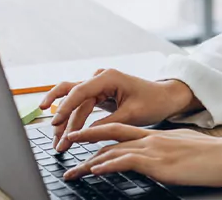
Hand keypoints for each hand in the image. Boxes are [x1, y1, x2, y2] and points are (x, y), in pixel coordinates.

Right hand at [39, 68, 198, 152]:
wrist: (166, 98)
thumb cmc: (154, 102)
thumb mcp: (132, 115)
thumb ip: (107, 124)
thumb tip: (84, 136)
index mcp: (109, 77)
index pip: (79, 91)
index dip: (65, 108)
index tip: (55, 124)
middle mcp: (100, 78)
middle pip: (72, 98)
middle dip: (63, 122)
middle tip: (58, 144)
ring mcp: (98, 85)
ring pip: (72, 103)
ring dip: (64, 123)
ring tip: (58, 144)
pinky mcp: (98, 94)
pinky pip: (80, 106)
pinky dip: (72, 120)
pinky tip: (63, 134)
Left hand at [62, 124, 221, 185]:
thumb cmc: (219, 158)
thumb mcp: (192, 150)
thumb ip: (175, 152)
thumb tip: (169, 161)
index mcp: (163, 135)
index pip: (127, 133)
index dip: (105, 135)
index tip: (90, 141)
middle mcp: (155, 138)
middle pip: (113, 133)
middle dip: (87, 138)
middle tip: (68, 142)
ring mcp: (156, 148)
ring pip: (113, 150)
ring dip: (88, 161)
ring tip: (71, 170)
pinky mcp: (158, 162)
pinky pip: (125, 161)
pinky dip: (106, 165)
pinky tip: (93, 170)